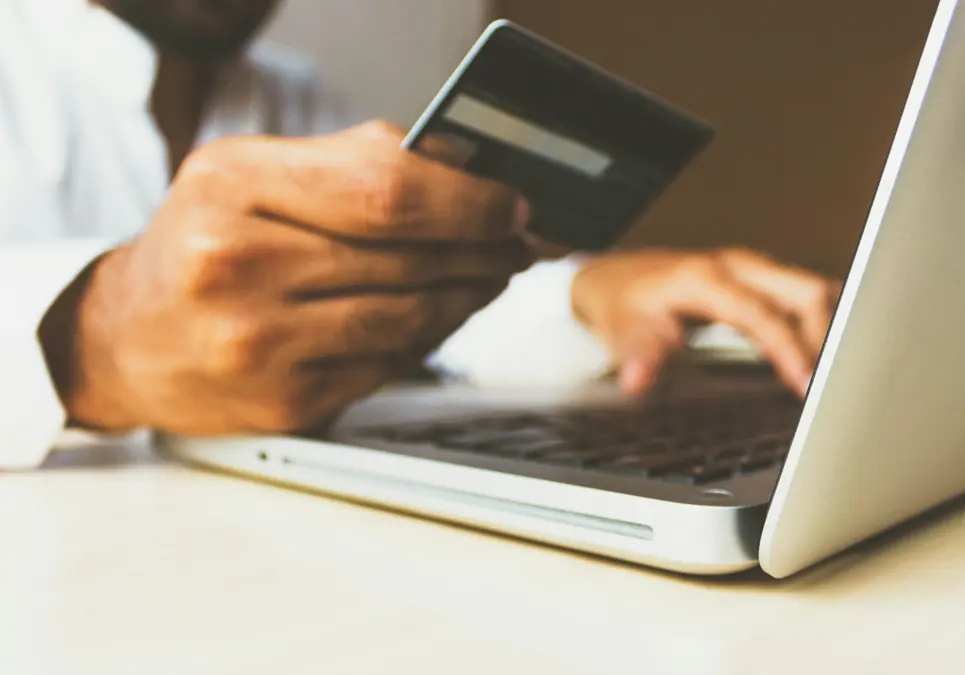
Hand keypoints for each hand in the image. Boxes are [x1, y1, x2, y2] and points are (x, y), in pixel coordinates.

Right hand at [45, 121, 531, 434]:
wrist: (127, 338)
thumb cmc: (202, 244)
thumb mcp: (252, 174)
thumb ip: (353, 162)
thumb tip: (467, 170)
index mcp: (232, 186)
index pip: (386, 191)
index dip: (468, 201)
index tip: (511, 204)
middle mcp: (236, 265)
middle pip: (407, 256)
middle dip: (483, 249)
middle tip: (517, 243)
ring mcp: (258, 344)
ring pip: (409, 318)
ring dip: (467, 296)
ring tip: (489, 276)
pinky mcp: (284, 402)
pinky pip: (388, 365)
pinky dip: (427, 339)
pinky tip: (440, 316)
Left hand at [571, 247, 840, 396]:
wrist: (617, 278)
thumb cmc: (623, 304)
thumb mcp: (621, 331)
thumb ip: (637, 356)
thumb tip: (638, 381)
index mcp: (705, 278)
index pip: (761, 313)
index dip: (789, 348)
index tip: (806, 384)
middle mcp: (737, 266)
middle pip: (805, 291)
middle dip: (827, 337)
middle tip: (835, 385)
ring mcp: (753, 269)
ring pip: (813, 290)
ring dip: (831, 330)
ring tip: (840, 376)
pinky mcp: (762, 280)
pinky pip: (806, 297)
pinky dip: (823, 323)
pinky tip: (828, 356)